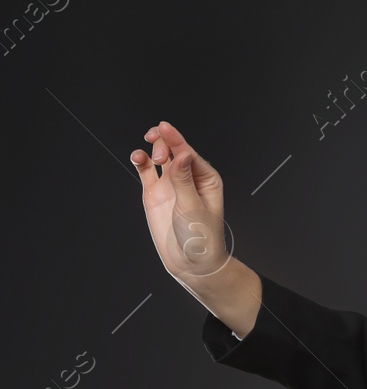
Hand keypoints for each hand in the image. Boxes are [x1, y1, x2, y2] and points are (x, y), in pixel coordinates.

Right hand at [131, 121, 230, 279]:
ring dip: (152, 149)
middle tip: (158, 155)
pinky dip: (140, 161)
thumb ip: (183, 181)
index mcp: (206, 178)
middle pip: (173, 149)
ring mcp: (170, 183)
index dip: (176, 139)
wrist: (190, 261)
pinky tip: (137, 157)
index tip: (164, 127)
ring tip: (149, 157)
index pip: (189, 153)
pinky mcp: (155, 192)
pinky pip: (145, 171)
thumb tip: (182, 154)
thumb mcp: (193, 207)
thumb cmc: (201, 236)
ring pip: (159, 157)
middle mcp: (188, 177)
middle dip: (164, 144)